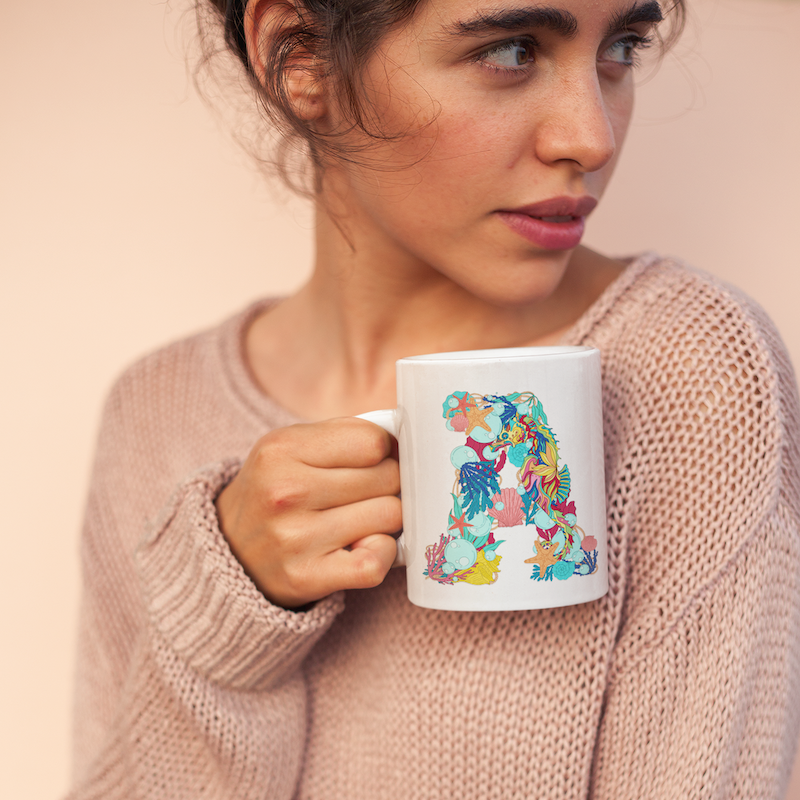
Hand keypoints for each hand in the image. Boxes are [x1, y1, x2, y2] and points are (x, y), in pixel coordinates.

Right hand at [215, 418, 400, 608]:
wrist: (229, 549)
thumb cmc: (278, 491)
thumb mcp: (293, 446)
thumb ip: (346, 434)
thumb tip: (405, 440)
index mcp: (282, 449)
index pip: (373, 441)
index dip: (383, 450)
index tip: (372, 462)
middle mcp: (285, 491)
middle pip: (387, 478)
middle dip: (388, 484)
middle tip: (367, 493)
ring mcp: (295, 537)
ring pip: (390, 516)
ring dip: (385, 519)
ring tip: (361, 518)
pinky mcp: (306, 577)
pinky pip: (375, 563)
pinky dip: (382, 554)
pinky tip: (365, 546)